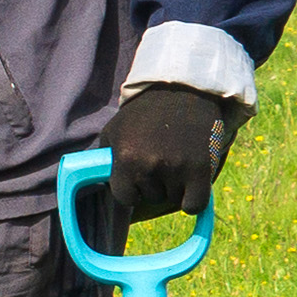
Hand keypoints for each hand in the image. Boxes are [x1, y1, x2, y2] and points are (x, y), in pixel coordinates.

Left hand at [82, 83, 235, 247]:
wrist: (183, 91)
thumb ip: (106, 160)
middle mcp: (149, 166)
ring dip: (176, 188)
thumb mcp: (114, 130)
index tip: (139, 175)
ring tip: (177, 161)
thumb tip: (95, 184)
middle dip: (155, 185)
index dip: (132, 188)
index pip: (125, 197)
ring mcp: (177, 169)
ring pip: (173, 200)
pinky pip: (196, 205)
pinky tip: (192, 183)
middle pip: (152, 198)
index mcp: (125, 158)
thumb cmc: (145, 113)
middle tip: (162, 160)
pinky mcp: (201, 170)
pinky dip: (194, 199)